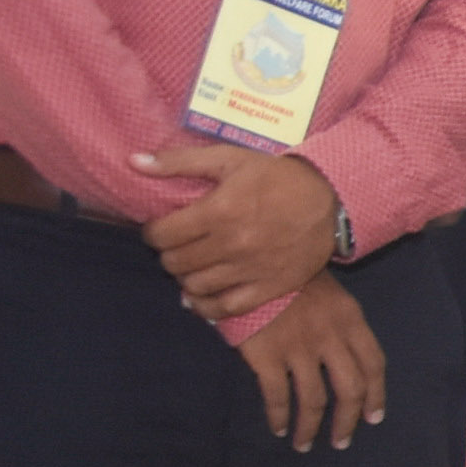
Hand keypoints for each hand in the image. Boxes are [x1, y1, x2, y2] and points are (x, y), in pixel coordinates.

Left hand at [136, 142, 338, 321]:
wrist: (331, 199)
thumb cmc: (276, 177)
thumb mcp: (229, 159)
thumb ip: (179, 161)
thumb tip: (134, 162)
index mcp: (219, 210)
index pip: (162, 235)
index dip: (154, 233)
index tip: (163, 229)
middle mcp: (232, 243)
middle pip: (175, 262)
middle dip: (170, 254)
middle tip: (180, 246)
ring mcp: (251, 269)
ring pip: (195, 286)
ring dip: (187, 277)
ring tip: (194, 266)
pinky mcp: (269, 287)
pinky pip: (225, 308)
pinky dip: (207, 306)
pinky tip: (203, 296)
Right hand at [231, 277, 384, 449]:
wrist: (251, 261)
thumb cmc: (290, 275)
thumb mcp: (329, 292)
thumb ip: (340, 324)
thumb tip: (348, 354)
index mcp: (351, 319)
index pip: (374, 364)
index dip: (376, 395)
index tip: (373, 418)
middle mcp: (330, 337)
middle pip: (349, 389)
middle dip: (347, 421)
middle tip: (342, 441)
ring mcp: (299, 348)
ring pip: (314, 400)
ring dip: (310, 427)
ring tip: (304, 444)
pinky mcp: (268, 356)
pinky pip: (278, 396)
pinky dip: (280, 417)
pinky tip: (279, 428)